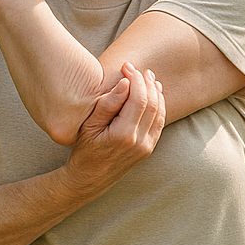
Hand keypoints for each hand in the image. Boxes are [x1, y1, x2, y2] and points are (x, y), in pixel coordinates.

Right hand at [65, 62, 166, 191]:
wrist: (91, 177)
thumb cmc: (84, 149)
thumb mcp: (88, 126)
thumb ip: (107, 104)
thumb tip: (125, 83)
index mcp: (123, 135)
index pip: (138, 100)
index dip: (136, 80)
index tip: (127, 67)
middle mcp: (139, 141)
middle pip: (152, 104)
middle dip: (147, 83)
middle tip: (141, 70)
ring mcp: (147, 146)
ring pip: (159, 112)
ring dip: (156, 92)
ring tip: (149, 78)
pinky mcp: (149, 148)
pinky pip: (159, 122)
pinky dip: (159, 105)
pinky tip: (154, 94)